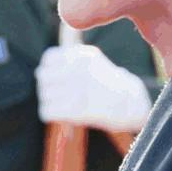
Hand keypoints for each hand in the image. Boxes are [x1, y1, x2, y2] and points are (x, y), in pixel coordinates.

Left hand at [36, 44, 150, 131]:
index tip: (55, 78)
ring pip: (44, 94)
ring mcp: (78, 89)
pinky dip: (51, 114)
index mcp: (82, 55)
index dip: (48, 69)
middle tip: (55, 94)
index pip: (48, 58)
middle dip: (47, 86)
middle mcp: (79, 69)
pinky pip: (47, 111)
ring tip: (61, 105)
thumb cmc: (107, 84)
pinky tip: (61, 115)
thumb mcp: (92, 62)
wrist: (131, 104)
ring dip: (49, 101)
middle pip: (42, 76)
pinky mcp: (77, 110)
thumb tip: (41, 72)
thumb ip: (68, 62)